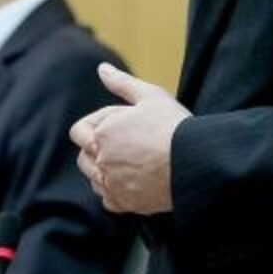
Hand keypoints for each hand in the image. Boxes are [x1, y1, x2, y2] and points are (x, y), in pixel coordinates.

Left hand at [69, 64, 190, 215]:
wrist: (194, 163)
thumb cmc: (173, 126)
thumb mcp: (149, 95)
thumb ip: (121, 82)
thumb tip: (102, 69)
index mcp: (101, 134)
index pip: (78, 131)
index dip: (96, 126)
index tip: (117, 126)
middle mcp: (101, 161)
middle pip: (83, 157)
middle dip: (97, 149)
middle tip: (126, 144)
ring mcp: (111, 185)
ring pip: (94, 179)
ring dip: (105, 171)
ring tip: (132, 162)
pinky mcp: (125, 204)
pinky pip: (109, 199)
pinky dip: (116, 191)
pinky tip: (134, 181)